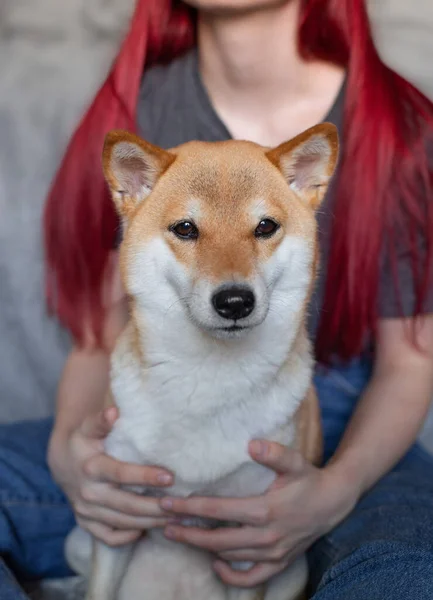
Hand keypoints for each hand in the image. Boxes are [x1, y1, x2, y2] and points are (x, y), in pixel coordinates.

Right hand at [48, 407, 172, 545]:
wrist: (62, 460)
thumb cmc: (84, 439)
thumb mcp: (89, 427)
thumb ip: (102, 420)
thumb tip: (114, 412)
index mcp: (91, 467)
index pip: (121, 474)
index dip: (145, 477)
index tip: (170, 477)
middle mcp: (88, 492)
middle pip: (126, 505)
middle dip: (154, 507)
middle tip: (180, 505)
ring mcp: (86, 510)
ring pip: (122, 522)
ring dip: (149, 522)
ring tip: (174, 518)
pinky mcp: (86, 522)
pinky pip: (107, 536)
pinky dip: (126, 537)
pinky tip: (146, 530)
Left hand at [159, 441, 357, 586]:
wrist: (333, 502)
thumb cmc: (308, 479)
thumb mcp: (294, 461)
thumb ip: (273, 453)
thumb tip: (252, 445)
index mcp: (265, 511)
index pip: (218, 511)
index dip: (190, 508)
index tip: (168, 504)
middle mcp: (266, 536)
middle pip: (217, 539)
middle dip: (188, 533)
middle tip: (163, 525)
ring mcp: (273, 553)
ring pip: (230, 556)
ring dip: (203, 548)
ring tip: (181, 536)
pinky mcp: (279, 562)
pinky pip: (251, 578)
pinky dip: (231, 576)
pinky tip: (216, 563)